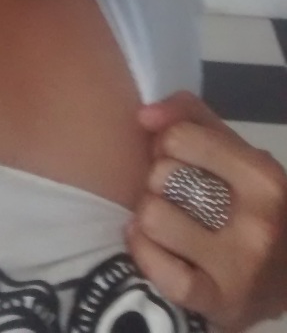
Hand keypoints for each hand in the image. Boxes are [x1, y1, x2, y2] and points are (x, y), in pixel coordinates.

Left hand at [125, 90, 286, 329]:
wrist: (286, 276)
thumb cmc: (251, 202)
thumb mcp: (235, 150)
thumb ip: (190, 117)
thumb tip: (145, 115)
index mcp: (264, 177)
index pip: (178, 138)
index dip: (167, 144)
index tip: (176, 157)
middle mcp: (258, 223)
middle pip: (162, 177)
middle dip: (158, 181)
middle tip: (173, 194)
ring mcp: (240, 269)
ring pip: (154, 218)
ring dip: (148, 217)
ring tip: (163, 220)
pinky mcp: (219, 303)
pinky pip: (161, 270)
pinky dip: (144, 252)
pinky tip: (149, 244)